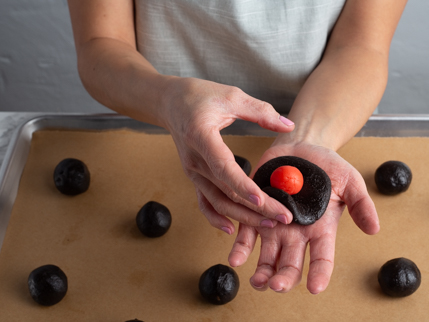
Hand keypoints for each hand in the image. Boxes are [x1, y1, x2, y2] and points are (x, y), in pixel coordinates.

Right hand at [161, 77, 294, 233]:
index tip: (263, 200)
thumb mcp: (231, 96)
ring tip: (268, 224)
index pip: (224, 167)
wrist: (170, 102)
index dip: (243, 185)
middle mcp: (195, 159)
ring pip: (217, 202)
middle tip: (283, 218)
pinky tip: (231, 229)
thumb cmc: (198, 96)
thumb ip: (261, 111)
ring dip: (242, 216)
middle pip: (225, 191)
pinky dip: (216, 217)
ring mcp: (192, 171)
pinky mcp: (194, 176)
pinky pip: (204, 202)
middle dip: (255, 208)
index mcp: (201, 137)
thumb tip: (288, 125)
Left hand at [228, 142, 378, 293]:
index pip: (322, 257)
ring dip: (261, 271)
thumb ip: (360, 203)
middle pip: (291, 263)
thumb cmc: (327, 165)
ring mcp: (274, 225)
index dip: (320, 274)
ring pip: (267, 256)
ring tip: (257, 281)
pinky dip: (241, 247)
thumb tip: (374, 229)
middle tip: (277, 286)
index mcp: (320, 229)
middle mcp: (296, 233)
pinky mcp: (255, 212)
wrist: (300, 148)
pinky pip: (246, 233)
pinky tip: (235, 259)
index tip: (315, 287)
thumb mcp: (349, 181)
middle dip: (284, 278)